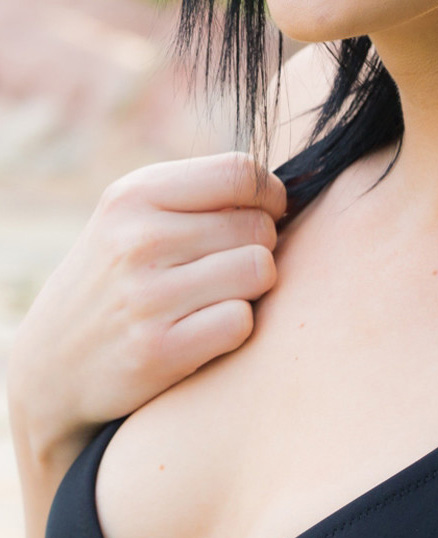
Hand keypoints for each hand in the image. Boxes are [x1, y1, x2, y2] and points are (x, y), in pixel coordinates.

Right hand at [8, 152, 282, 460]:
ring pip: (260, 270)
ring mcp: (147, 296)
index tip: (267, 213)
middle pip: (258, 226)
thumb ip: (201, 191)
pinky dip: (235, 326)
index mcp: (134, 195)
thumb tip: (286, 189)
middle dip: (260, 244)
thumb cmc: (118, 276)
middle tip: (230, 265)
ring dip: (252, 287)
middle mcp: (138, 239)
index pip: (241, 172)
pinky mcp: (159, 350)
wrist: (52, 365)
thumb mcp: (134, 214)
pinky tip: (206, 329)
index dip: (270, 194)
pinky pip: (243, 321)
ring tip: (219, 294)